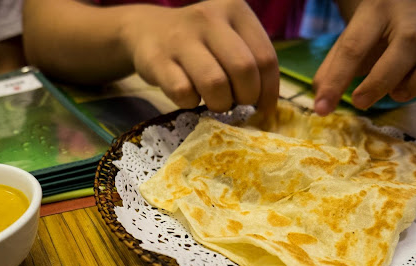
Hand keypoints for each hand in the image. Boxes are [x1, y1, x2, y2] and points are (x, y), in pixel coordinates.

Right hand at [121, 0, 278, 112]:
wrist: (147, 30)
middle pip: (243, 70)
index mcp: (235, 10)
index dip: (268, 91)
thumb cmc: (198, 43)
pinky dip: (190, 103)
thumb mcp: (228, 39)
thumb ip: (250, 62)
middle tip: (236, 102)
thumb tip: (267, 106)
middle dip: (245, 97)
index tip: (263, 107)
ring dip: (219, 103)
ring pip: (215, 84)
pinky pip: (184, 93)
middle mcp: (209, 18)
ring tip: (214, 101)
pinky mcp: (157, 59)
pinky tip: (189, 95)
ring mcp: (180, 37)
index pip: (265, 58)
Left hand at [313, 0, 415, 114]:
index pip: (354, 45)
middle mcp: (411, 16)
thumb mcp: (347, 44)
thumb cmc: (371, 33)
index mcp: (374, 14)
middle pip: (409, 40)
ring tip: (399, 95)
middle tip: (362, 101)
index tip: (323, 107)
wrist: (402, 4)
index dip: (337, 79)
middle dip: (384, 77)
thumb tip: (320, 103)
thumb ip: (332, 71)